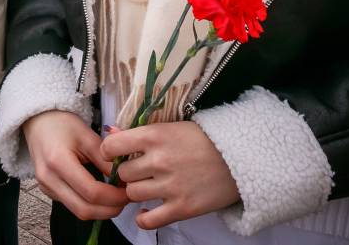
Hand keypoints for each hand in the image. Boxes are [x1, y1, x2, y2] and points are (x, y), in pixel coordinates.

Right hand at [22, 111, 128, 220]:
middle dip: (110, 209)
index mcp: (58, 161)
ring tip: (116, 198)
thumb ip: (106, 160)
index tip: (129, 191)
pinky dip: (90, 205)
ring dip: (101, 211)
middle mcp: (48, 179)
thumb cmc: (63, 124)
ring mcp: (45, 188)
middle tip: (126, 199)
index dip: (114, 197)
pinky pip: (72, 206)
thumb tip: (124, 182)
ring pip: (78, 212)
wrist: (38, 122)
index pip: (91, 192)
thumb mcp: (87, 136)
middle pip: (84, 209)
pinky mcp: (47, 191)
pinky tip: (101, 195)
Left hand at [101, 121, 239, 229]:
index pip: (112, 146)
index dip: (109, 152)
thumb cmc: (203, 140)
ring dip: (137, 192)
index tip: (114, 155)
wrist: (239, 158)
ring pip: (133, 194)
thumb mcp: (171, 128)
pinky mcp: (182, 208)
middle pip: (124, 174)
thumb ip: (140, 133)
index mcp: (154, 136)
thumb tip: (110, 133)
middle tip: (139, 172)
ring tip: (149, 187)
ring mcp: (170, 186)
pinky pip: (148, 220)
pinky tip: (147, 211)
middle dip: (129, 174)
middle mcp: (159, 161)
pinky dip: (143, 218)